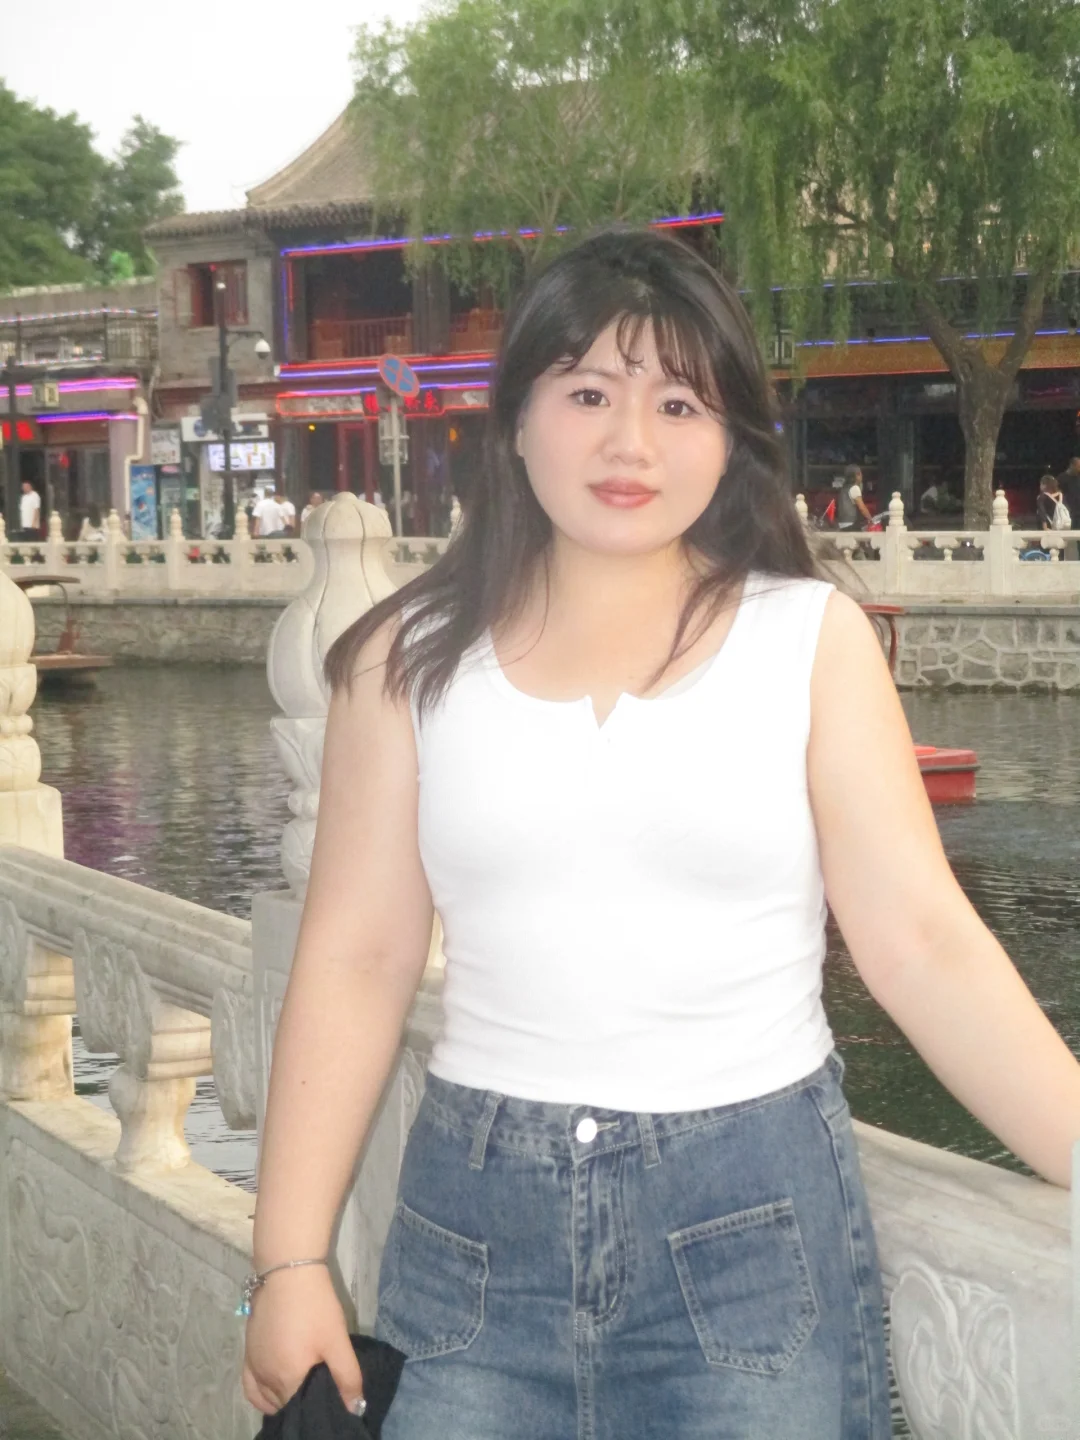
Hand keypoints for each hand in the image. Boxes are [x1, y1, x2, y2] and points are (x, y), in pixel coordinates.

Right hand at [241, 1264, 364, 1417]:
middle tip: (318, 1390)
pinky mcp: (248, 1352)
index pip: (300, 1410)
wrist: (288, 1273)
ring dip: (282, 1400)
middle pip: (284, 1404)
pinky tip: (275, 1390)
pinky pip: (250, 1387)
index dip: (315, 1407)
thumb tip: (355, 1409)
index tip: (328, 1398)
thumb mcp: (337, 1341)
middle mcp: (266, 1379)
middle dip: (300, 1403)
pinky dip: (261, 1396)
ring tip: (301, 1389)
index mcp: (287, 1380)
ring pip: (267, 1399)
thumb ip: (347, 1377)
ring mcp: (254, 1366)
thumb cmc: (315, 1307)